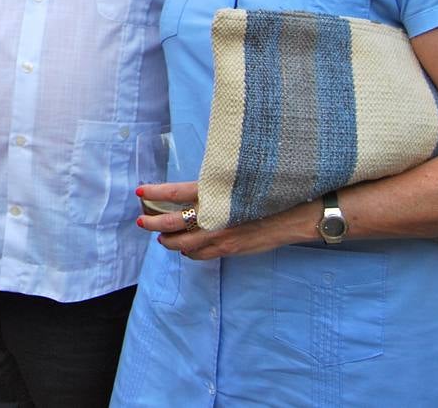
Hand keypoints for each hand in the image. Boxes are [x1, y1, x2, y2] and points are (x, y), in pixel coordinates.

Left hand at [134, 181, 315, 259]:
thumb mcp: (239, 182)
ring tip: (161, 238)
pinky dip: (190, 252)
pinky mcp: (229, 249)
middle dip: (152, 223)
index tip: (139, 191)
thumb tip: (195, 191)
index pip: (175, 192)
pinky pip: (201, 255)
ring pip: (183, 243)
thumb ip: (215, 189)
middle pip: (172, 222)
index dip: (155, 192)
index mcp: (215, 194)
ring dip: (169, 241)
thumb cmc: (270, 192)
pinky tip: (187, 249)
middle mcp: (214, 216)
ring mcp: (221, 235)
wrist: (298, 214)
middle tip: (141, 221)